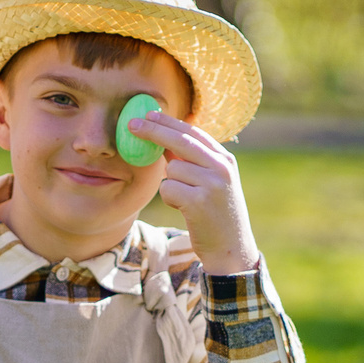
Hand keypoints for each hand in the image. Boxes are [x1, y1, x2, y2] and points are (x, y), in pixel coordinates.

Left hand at [129, 110, 257, 273]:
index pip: (193, 132)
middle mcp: (221, 167)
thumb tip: (162, 140)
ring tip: (186, 201)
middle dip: (154, 130)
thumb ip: (193, 162)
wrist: (231, 248)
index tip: (149, 114)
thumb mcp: (212, 182)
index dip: (169, 122)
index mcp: (225, 159)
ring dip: (170, 184)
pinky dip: (169, 199)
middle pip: (180, 141)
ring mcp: (212, 183)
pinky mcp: (199, 201)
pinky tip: (185, 210)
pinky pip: (167, 189)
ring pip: (171, 169)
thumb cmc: (215, 215)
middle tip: (131, 124)